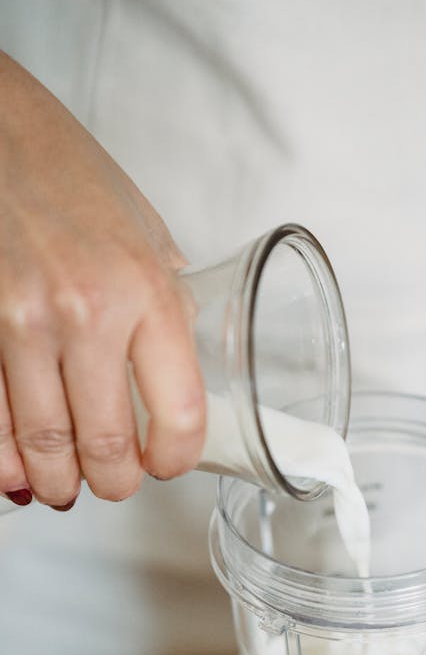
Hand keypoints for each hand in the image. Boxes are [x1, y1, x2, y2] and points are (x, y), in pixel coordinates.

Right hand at [0, 53, 205, 510]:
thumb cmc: (65, 169)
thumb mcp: (144, 230)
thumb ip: (164, 302)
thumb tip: (173, 365)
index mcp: (147, 290)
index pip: (180, 413)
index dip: (175, 459)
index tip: (167, 463)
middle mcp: (85, 313)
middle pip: (104, 445)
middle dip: (113, 483)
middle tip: (113, 484)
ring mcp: (17, 323)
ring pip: (39, 446)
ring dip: (55, 481)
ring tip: (63, 485)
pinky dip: (1, 458)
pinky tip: (15, 466)